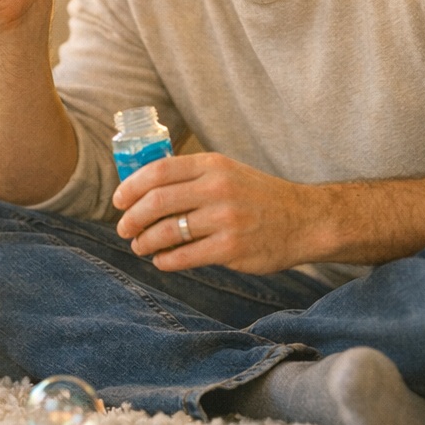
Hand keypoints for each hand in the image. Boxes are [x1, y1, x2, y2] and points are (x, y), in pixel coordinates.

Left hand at [111, 153, 327, 274]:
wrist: (305, 220)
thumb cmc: (257, 196)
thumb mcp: (227, 172)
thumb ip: (191, 176)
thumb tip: (141, 189)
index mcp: (212, 164)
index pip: (158, 171)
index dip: (131, 187)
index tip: (119, 201)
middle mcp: (218, 188)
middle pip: (157, 202)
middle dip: (132, 219)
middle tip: (124, 229)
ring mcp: (225, 219)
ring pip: (167, 232)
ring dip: (145, 242)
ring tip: (140, 247)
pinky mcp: (231, 248)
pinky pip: (185, 256)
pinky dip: (166, 260)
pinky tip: (162, 260)